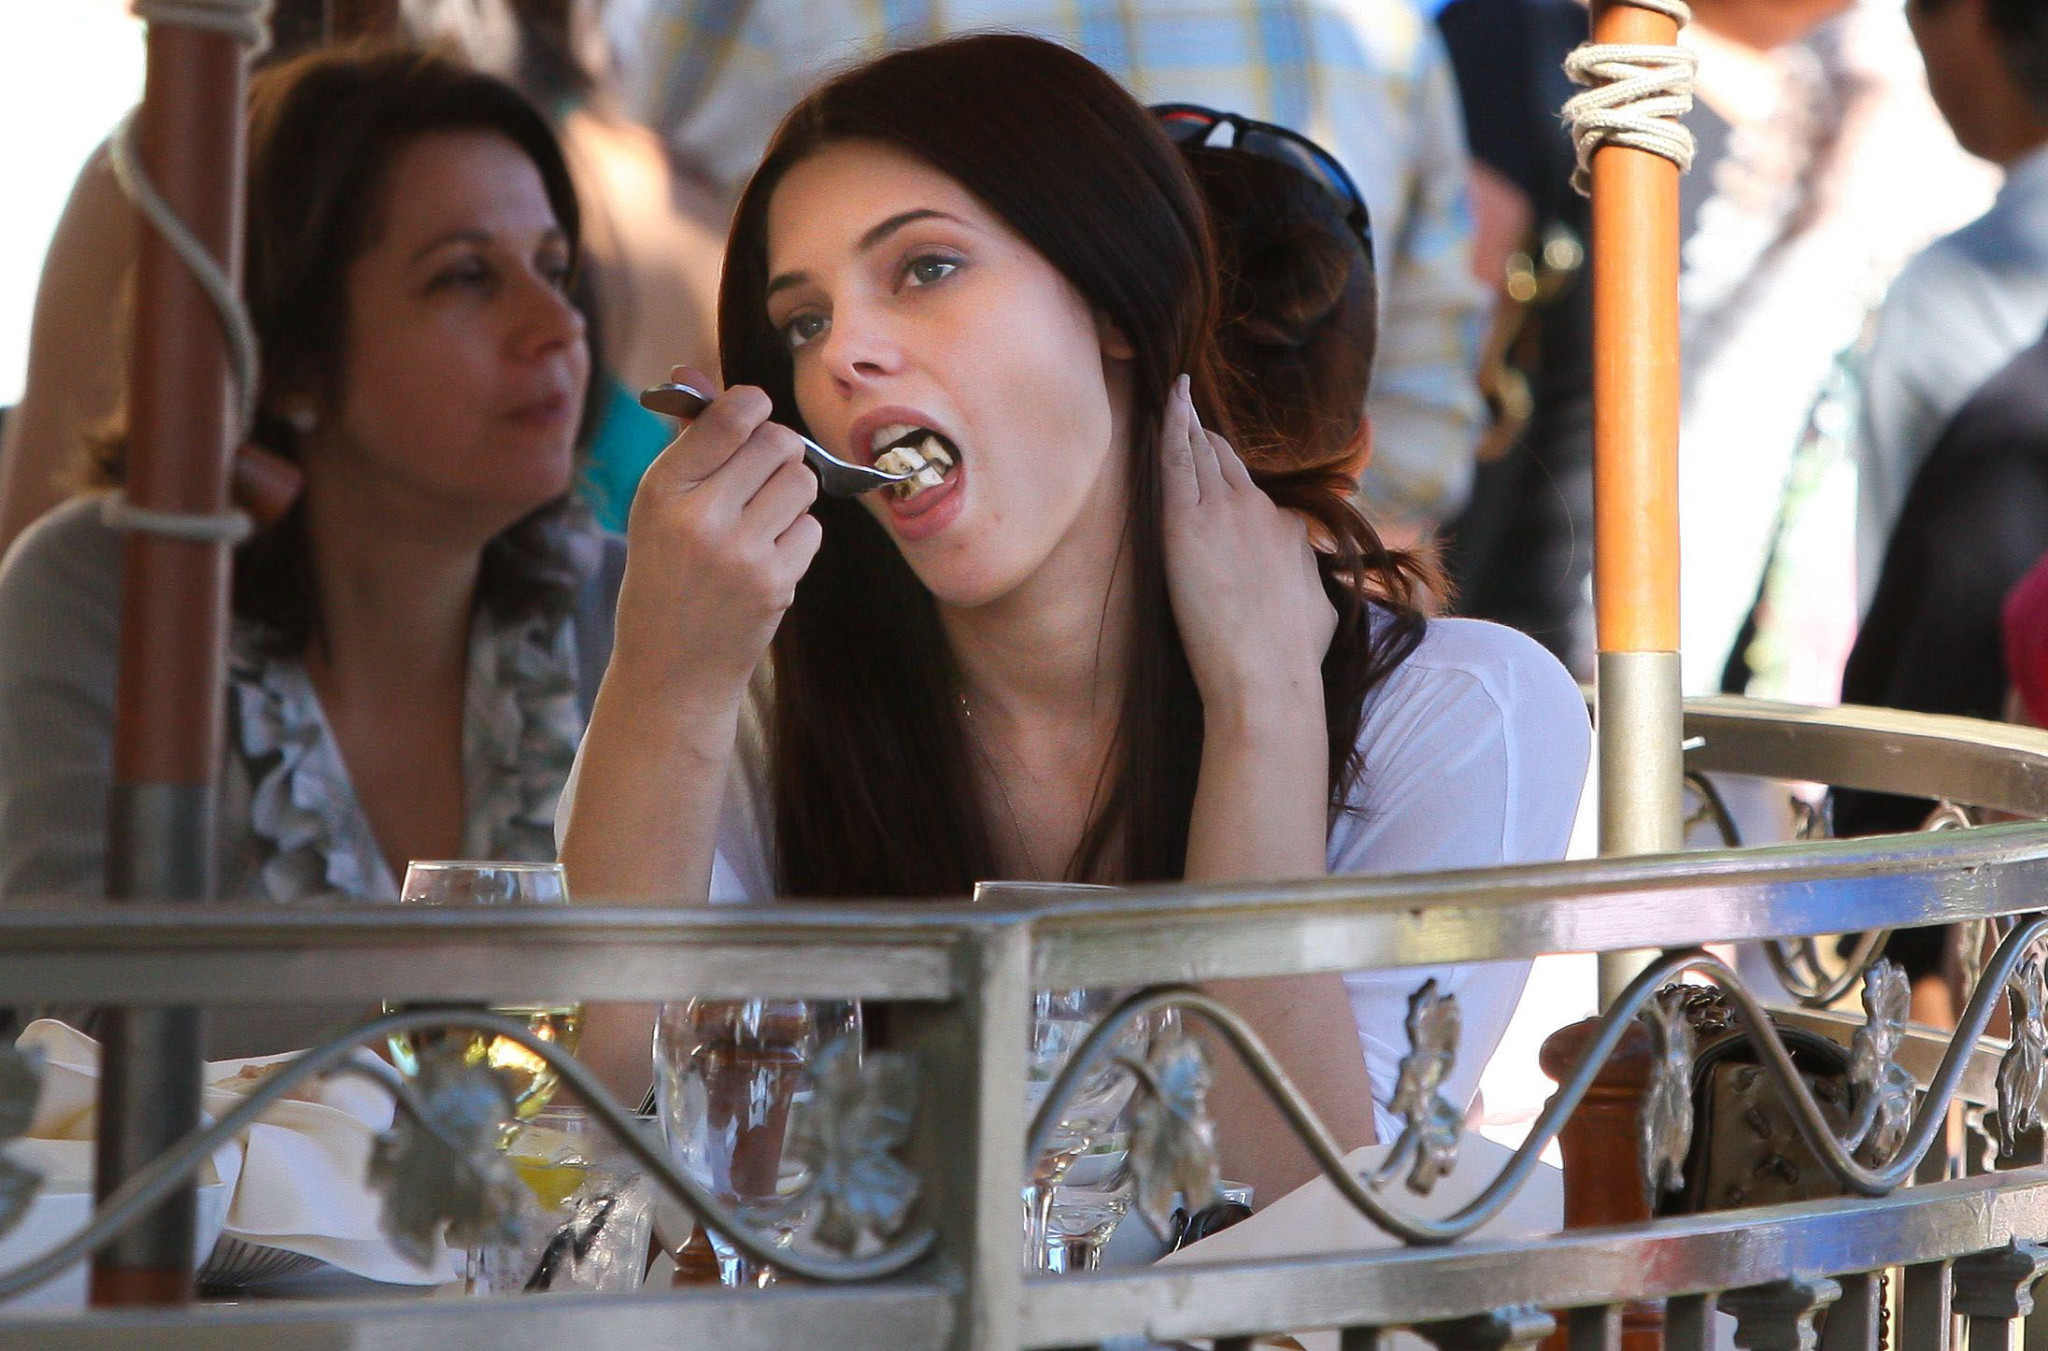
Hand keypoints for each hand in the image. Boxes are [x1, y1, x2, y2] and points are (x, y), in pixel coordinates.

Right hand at [611, 366, 821, 712]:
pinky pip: (812, 528)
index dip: (753, 406)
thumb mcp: (655, 507)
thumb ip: (686, 440)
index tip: (754, 413)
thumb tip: (699, 371)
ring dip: (791, 491)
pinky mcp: (775, 583)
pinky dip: (797, 536)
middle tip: (760, 472)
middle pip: (779, 442)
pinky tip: (767, 556)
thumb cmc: (663, 576)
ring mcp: (742, 553)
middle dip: (778, 449)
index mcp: (662, 489)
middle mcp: (701, 517)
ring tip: (762, 516)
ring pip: (802, 481)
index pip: (731, 415)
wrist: (671, 670)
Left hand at [1159, 375, 1336, 710]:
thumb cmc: (1292, 658)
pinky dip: (1175, 425)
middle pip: (1230, 462)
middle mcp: (1260, 510)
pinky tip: (1170, 403)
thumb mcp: (1321, 608)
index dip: (1239, 493)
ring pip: (1204, 453)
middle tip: (1191, 414)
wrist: (1266, 676)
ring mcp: (1223, 512)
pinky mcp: (1186, 523)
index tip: (1221, 485)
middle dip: (1211, 439)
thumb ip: (1311, 581)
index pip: (1261, 500)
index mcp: (1290, 529)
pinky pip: (1178, 460)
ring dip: (1190, 424)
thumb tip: (1311, 579)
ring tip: (1178, 400)